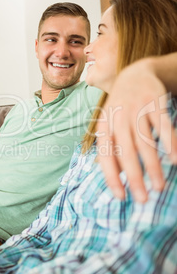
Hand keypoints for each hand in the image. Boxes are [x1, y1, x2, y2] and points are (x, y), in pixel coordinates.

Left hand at [96, 61, 176, 201]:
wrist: (135, 74)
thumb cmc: (120, 108)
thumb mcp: (109, 124)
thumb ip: (109, 147)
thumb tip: (112, 177)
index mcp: (104, 125)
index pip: (105, 155)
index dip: (111, 177)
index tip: (121, 197)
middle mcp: (118, 118)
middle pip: (125, 152)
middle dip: (134, 177)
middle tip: (143, 199)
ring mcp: (136, 109)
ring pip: (145, 142)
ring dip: (153, 167)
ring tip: (160, 187)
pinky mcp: (154, 102)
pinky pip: (163, 126)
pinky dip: (170, 143)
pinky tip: (176, 160)